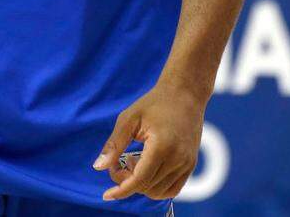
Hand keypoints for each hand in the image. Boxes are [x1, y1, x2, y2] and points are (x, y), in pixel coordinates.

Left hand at [92, 81, 205, 201]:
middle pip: (147, 186)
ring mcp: (187, 164)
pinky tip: (146, 168)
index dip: (121, 189)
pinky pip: (173, 189)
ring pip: (159, 192)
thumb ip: (114, 145)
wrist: (184, 94)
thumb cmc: (154, 103)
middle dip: (127, 181)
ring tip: (134, 160)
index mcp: (162, 146)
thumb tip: (98, 167)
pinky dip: (156, 187)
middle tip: (120, 161)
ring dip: (141, 184)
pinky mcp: (191, 165)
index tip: (106, 195)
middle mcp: (178, 159)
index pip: (140, 180)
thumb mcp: (129, 119)